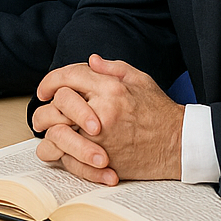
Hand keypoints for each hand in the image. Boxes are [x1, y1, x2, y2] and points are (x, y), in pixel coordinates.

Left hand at [33, 55, 183, 184]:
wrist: (180, 145)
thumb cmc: (160, 113)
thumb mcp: (140, 81)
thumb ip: (113, 68)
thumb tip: (90, 61)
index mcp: (110, 89)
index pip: (68, 76)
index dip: (51, 80)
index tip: (45, 89)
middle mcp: (102, 112)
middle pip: (57, 103)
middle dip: (44, 108)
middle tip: (41, 115)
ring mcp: (100, 138)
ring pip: (56, 133)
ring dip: (47, 133)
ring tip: (46, 132)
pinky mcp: (102, 160)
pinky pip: (67, 158)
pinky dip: (59, 155)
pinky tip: (59, 151)